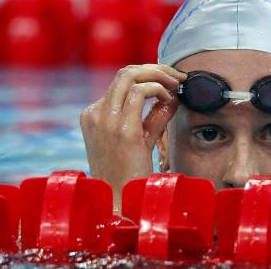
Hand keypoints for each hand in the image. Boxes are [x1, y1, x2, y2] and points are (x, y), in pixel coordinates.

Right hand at [80, 64, 186, 210]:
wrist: (118, 201)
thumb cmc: (129, 174)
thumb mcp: (141, 138)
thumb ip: (154, 117)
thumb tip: (173, 97)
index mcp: (93, 115)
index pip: (121, 81)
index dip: (148, 75)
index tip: (170, 80)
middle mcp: (95, 113)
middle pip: (125, 72)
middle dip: (156, 69)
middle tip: (177, 76)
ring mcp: (105, 120)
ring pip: (131, 76)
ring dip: (159, 75)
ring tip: (176, 84)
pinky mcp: (121, 129)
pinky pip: (140, 92)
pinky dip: (158, 89)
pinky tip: (169, 98)